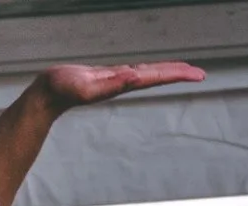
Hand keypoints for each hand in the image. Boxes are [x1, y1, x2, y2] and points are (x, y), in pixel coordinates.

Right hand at [34, 61, 203, 111]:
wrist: (46, 94)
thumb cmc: (61, 90)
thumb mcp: (85, 85)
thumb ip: (109, 83)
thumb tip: (135, 77)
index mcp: (123, 84)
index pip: (158, 77)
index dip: (178, 75)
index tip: (199, 75)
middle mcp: (123, 82)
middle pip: (157, 76)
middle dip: (179, 74)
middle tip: (201, 74)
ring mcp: (116, 79)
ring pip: (148, 74)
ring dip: (167, 72)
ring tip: (184, 71)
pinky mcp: (108, 76)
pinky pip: (135, 71)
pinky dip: (149, 69)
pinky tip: (151, 70)